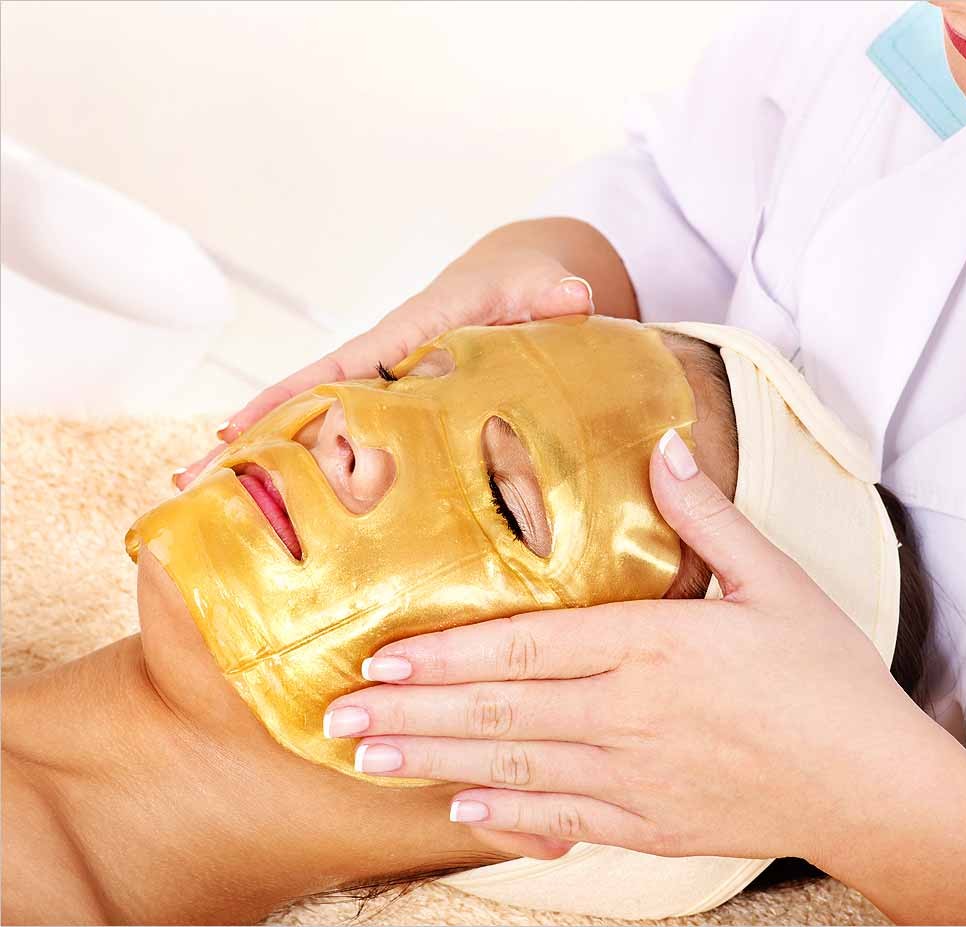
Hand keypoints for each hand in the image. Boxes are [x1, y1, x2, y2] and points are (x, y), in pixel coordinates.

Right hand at [174, 243, 594, 488]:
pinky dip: (312, 468)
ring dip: (266, 462)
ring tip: (210, 508)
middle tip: (187, 486)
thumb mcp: (535, 287)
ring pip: (317, 429)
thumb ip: (549, 296)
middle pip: (305, 406)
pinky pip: (351, 443)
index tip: (230, 431)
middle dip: (248, 441)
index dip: (283, 401)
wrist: (517, 285)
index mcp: (403, 338)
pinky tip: (285, 507)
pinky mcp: (401, 413)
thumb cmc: (519, 285)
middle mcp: (382, 367)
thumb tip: (573, 299)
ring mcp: (387, 393)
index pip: (334, 370)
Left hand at [323, 431, 932, 866]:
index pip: (529, 648)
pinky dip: (508, 815)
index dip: (448, 654)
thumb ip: (709, 517)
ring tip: (371, 757)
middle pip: (502, 711)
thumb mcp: (776, 581)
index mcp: (657, 647)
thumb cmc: (829, 679)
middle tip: (340, 712)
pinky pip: (565, 821)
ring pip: (517, 767)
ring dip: (437, 762)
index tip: (383, 654)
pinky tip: (461, 808)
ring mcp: (638, 778)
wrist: (875, 785)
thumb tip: (660, 447)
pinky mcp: (653, 825)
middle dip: (412, 712)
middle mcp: (632, 715)